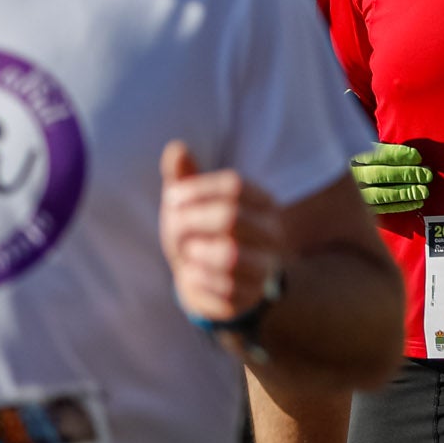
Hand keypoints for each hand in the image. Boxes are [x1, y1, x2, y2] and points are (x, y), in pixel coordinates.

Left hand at [160, 141, 281, 323]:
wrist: (207, 283)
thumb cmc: (198, 232)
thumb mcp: (188, 202)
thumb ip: (182, 176)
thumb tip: (176, 147)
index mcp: (262, 202)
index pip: (234, 185)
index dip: (196, 189)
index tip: (172, 198)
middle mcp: (272, 233)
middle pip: (230, 217)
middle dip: (189, 222)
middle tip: (174, 228)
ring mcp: (265, 266)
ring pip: (229, 255)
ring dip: (195, 251)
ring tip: (188, 252)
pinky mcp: (250, 295)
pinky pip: (221, 287)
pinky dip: (196, 278)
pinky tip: (192, 273)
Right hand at [349, 142, 432, 215]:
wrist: (330, 187)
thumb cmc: (360, 163)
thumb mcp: (364, 149)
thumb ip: (381, 150)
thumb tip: (410, 156)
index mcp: (351, 156)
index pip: (376, 154)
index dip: (397, 155)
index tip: (416, 156)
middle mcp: (351, 176)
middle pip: (380, 174)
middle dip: (406, 174)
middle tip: (426, 174)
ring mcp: (353, 195)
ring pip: (380, 194)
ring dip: (405, 192)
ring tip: (423, 191)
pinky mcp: (359, 210)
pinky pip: (381, 209)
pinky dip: (400, 206)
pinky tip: (415, 202)